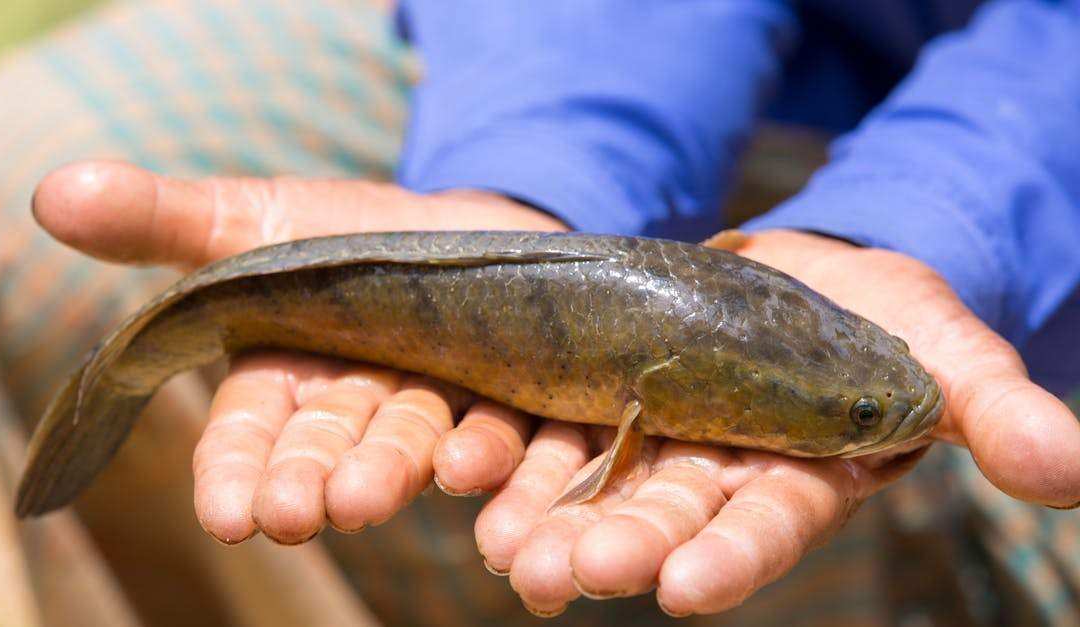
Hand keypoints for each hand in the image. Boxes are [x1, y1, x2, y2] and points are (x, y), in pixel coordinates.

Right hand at [31, 160, 562, 543]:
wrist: (469, 225)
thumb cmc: (343, 235)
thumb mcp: (254, 220)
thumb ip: (164, 221)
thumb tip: (50, 194)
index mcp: (286, 374)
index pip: (249, 428)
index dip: (234, 469)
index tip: (225, 514)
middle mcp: (356, 404)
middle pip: (329, 446)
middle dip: (308, 481)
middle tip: (295, 518)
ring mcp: (432, 406)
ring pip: (410, 443)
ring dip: (389, 472)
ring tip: (368, 499)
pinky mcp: (505, 397)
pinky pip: (502, 430)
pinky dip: (489, 451)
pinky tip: (473, 465)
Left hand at [430, 229, 1079, 615]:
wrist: (806, 274)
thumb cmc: (886, 320)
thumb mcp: (945, 351)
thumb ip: (992, 409)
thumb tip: (1068, 471)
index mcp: (797, 477)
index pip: (764, 527)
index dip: (729, 558)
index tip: (685, 589)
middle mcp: (716, 471)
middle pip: (663, 515)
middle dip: (614, 546)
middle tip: (553, 577)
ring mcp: (656, 435)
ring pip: (597, 483)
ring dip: (546, 515)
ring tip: (499, 547)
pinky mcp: (606, 392)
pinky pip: (555, 425)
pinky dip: (515, 453)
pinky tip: (468, 476)